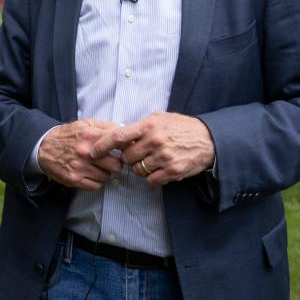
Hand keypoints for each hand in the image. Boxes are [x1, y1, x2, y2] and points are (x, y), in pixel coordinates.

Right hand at [38, 119, 123, 189]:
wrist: (44, 146)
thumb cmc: (67, 135)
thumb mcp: (85, 124)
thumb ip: (105, 126)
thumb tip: (124, 130)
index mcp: (90, 135)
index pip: (118, 144)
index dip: (124, 148)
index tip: (125, 150)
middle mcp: (86, 152)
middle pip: (116, 164)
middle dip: (116, 163)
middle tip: (111, 160)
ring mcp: (80, 167)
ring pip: (107, 176)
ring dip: (105, 173)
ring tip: (98, 166)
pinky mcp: (74, 179)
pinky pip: (96, 186)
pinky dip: (97, 181)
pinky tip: (92, 174)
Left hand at [90, 112, 214, 185]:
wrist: (207, 139)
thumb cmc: (180, 127)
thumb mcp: (160, 118)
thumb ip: (140, 127)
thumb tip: (119, 135)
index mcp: (149, 125)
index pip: (119, 136)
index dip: (103, 145)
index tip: (92, 151)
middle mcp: (154, 140)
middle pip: (127, 157)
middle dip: (129, 159)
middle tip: (138, 155)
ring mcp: (163, 157)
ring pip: (138, 170)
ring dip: (140, 168)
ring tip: (151, 160)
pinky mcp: (172, 171)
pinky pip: (151, 181)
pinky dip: (152, 178)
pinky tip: (159, 169)